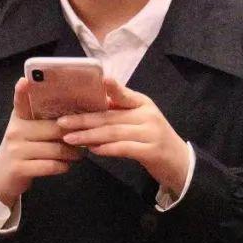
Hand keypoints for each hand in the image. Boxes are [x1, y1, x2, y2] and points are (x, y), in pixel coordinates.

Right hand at [0, 78, 83, 206]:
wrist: (2, 175)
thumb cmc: (22, 148)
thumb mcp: (26, 130)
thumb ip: (43, 121)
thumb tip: (74, 116)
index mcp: (19, 118)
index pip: (20, 102)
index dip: (22, 91)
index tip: (24, 80)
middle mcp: (16, 131)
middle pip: (53, 128)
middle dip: (73, 135)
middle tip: (86, 138)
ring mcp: (16, 150)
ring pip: (55, 149)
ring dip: (72, 153)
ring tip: (79, 154)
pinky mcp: (20, 168)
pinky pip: (50, 166)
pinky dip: (63, 166)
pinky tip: (66, 166)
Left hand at [57, 78, 189, 193]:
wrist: (180, 163)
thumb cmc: (154, 139)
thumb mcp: (140, 120)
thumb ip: (120, 111)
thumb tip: (92, 106)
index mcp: (143, 103)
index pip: (124, 94)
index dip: (113, 87)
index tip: (101, 79)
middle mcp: (148, 115)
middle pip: (111, 116)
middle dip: (84, 120)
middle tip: (62, 122)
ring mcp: (151, 133)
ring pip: (114, 132)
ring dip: (89, 136)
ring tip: (70, 139)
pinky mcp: (151, 151)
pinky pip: (124, 149)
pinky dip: (107, 149)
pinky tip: (93, 150)